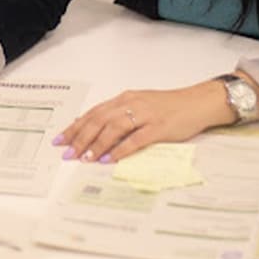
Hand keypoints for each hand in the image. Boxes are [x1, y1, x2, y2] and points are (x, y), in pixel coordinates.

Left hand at [54, 81, 235, 162]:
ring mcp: (145, 115)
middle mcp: (131, 104)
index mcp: (124, 99)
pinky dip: (120, 150)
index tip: (60, 139)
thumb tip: (94, 130)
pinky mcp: (158, 127)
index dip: (75, 127)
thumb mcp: (139, 106)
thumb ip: (118, 115)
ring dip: (97, 144)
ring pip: (113, 128)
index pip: (93, 113)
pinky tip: (109, 159)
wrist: (197, 102)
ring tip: (84, 158)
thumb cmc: (168, 107)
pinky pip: (135, 139)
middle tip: (67, 153)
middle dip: (80, 137)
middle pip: (99, 120)